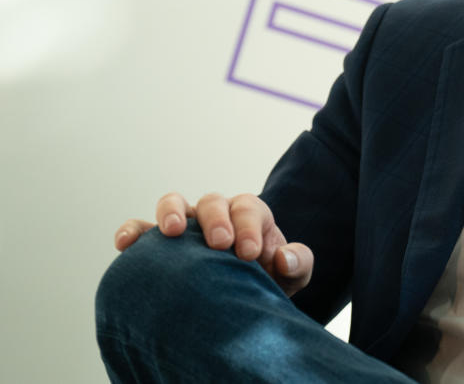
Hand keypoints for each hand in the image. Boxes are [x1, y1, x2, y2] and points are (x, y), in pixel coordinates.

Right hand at [114, 192, 313, 295]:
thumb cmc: (267, 282)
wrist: (238, 303)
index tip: (250, 253)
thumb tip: (283, 257)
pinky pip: (140, 230)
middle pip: (212, 201)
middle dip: (216, 219)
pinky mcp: (159, 245)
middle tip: (221, 244)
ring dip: (171, 214)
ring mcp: (186, 226)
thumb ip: (298, 263)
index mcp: (249, 216)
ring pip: (173, 204)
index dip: (249, 226)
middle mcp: (216, 215)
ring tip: (172, 232)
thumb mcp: (292, 275)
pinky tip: (125, 244)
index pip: (248, 208)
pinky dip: (132, 231)